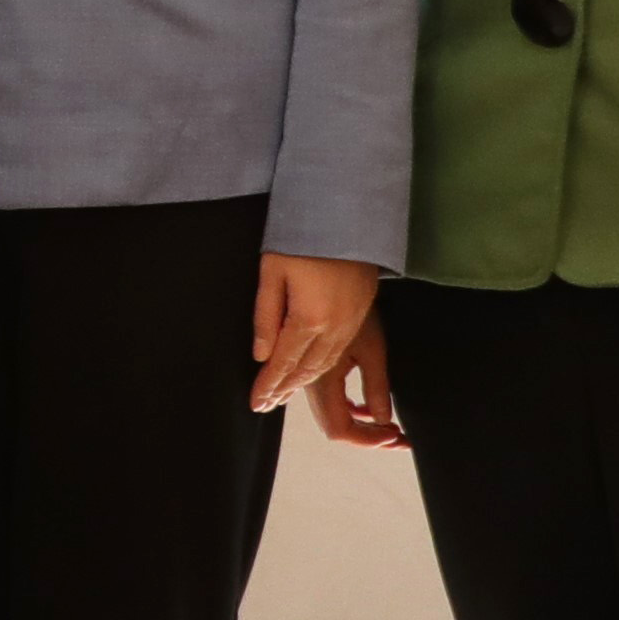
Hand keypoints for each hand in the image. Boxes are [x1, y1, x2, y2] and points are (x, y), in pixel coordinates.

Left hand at [248, 249, 376, 416]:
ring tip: (284, 393)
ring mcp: (352, 322)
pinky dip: (323, 367)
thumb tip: (261, 354)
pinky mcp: (362, 313)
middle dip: (284, 389)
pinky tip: (312, 371)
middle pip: (306, 369)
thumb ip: (265, 316)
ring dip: (304, 382)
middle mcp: (334, 327)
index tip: (256, 403)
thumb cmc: (303, 236)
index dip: (268, 385)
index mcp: (309, 318)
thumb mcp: (272, 271)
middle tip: (266, 404)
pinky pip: (341, 351)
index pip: (283, 362)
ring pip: (326, 364)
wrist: (349, 215)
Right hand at [307, 311, 404, 452]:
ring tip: (390, 427)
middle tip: (398, 437)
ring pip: (334, 416)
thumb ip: (376, 388)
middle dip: (368, 437)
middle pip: (336, 427)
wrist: (334, 282)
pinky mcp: (317, 371)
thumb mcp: (373, 350)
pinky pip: (332, 401)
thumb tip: (383, 420)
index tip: (393, 435)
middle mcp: (312, 385)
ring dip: (362, 426)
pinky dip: (352, 411)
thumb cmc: (355, 310)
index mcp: (321, 381)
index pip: (339, 428)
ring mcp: (313, 379)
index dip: (366, 439)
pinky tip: (368, 409)